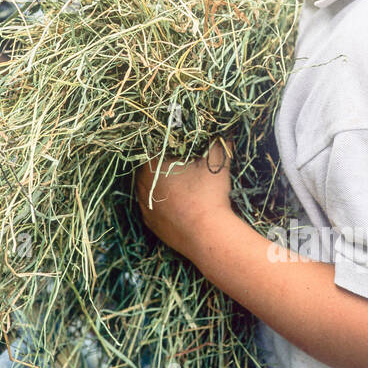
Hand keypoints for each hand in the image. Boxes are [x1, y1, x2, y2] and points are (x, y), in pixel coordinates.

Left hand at [134, 138, 235, 260]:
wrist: (208, 235)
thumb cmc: (209, 195)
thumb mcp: (217, 163)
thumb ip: (218, 144)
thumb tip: (225, 132)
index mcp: (151, 166)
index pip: (153, 149)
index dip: (167, 147)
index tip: (180, 150)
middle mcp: (141, 187)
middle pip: (148, 169)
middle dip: (162, 166)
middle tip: (180, 166)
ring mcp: (144, 207)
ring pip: (148, 190)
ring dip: (160, 186)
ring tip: (180, 186)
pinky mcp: (151, 225)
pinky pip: (152, 209)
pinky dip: (162, 205)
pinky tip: (176, 204)